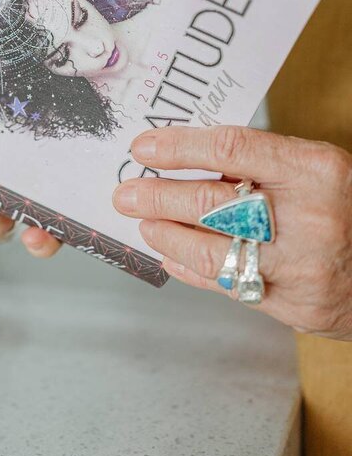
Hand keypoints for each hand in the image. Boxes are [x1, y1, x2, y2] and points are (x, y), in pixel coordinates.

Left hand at [113, 125, 351, 338]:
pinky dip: (192, 270)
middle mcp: (310, 218)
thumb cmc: (348, 206)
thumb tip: (186, 157)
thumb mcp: (317, 168)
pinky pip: (230, 287)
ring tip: (144, 223)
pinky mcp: (299, 308)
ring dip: (167, 236)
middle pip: (211, 202)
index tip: (144, 147)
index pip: (230, 148)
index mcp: (315, 169)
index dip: (179, 147)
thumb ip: (262, 163)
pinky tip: (171, 256)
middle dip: (157, 196)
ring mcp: (304, 268)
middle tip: (126, 192)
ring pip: (212, 252)